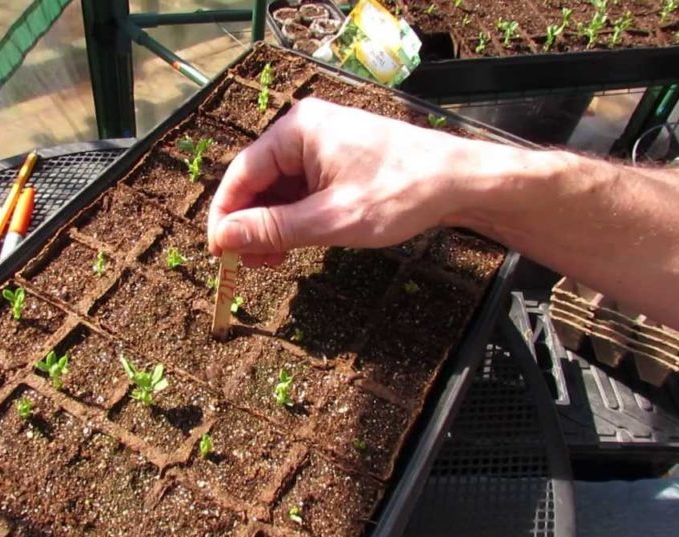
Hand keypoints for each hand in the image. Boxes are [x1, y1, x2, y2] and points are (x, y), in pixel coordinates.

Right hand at [206, 98, 518, 266]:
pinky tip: (292, 245)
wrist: (461, 182)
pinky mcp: (340, 161)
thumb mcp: (329, 220)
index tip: (217, 251)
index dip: (226, 215)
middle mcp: (306, 130)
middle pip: (258, 180)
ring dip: (272, 225)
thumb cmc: (401, 192)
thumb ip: (272, 229)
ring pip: (280, 189)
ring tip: (269, 262)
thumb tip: (224, 238)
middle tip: (245, 264)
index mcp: (297, 130)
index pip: (242, 173)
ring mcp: (324, 144)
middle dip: (250, 223)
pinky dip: (295, 218)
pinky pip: (303, 190)